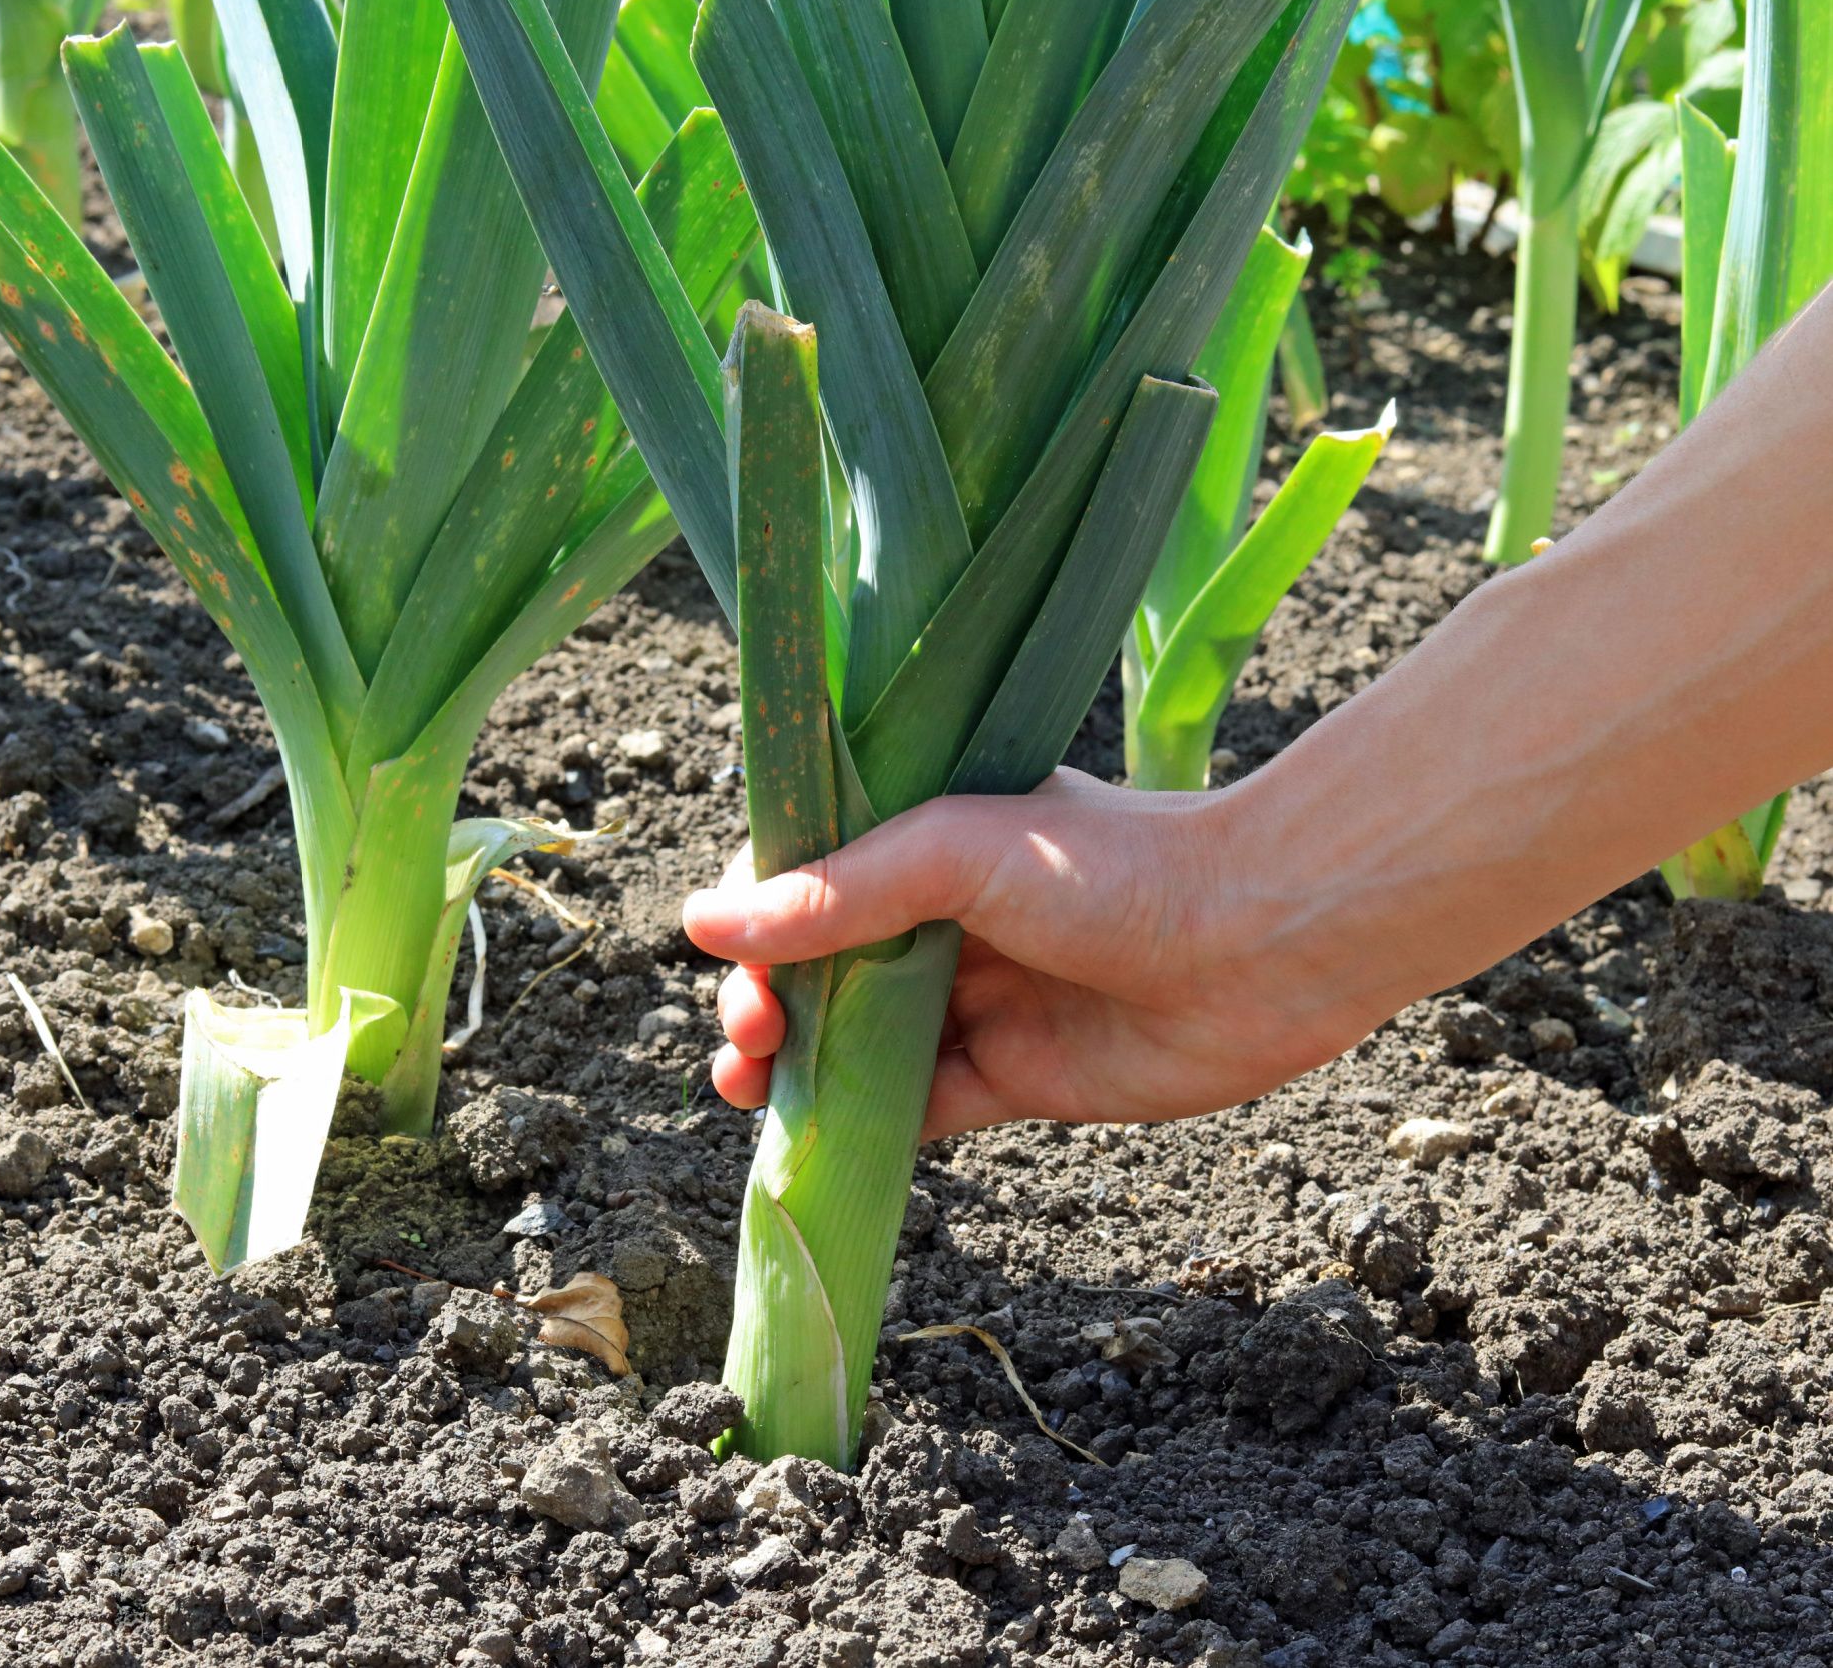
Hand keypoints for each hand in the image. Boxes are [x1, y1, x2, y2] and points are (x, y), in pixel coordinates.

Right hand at [681, 770, 1364, 1138]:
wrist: (1267, 944)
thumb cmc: (1116, 869)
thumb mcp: (956, 854)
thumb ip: (837, 892)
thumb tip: (702, 923)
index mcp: (927, 836)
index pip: (807, 870)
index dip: (755, 914)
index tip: (726, 953)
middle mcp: (944, 916)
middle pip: (816, 965)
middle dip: (762, 999)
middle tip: (749, 1033)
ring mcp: (977, 1000)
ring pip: (853, 1040)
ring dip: (792, 1064)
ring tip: (749, 1086)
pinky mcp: (1013, 1079)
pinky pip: (915, 1107)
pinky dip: (860, 1124)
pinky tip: (817, 1135)